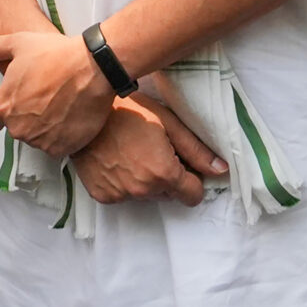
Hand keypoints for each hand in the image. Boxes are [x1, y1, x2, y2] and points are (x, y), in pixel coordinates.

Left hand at [0, 27, 114, 159]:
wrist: (93, 67)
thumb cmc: (54, 53)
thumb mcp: (18, 43)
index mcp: (3, 107)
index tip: (10, 109)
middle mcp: (18, 129)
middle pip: (17, 129)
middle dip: (27, 117)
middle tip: (46, 96)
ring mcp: (41, 141)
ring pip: (38, 138)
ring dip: (45, 127)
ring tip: (62, 104)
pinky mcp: (62, 149)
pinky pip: (57, 147)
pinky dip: (62, 136)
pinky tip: (72, 116)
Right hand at [70, 93, 222, 205]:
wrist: (84, 111)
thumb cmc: (129, 110)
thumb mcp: (167, 123)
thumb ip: (196, 150)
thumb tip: (221, 170)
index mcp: (163, 173)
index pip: (193, 195)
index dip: (193, 180)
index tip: (184, 164)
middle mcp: (142, 191)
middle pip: (169, 194)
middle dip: (168, 177)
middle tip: (154, 149)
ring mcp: (120, 196)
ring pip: (146, 195)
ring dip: (146, 180)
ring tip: (133, 151)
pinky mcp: (102, 196)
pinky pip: (124, 195)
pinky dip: (125, 182)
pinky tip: (117, 159)